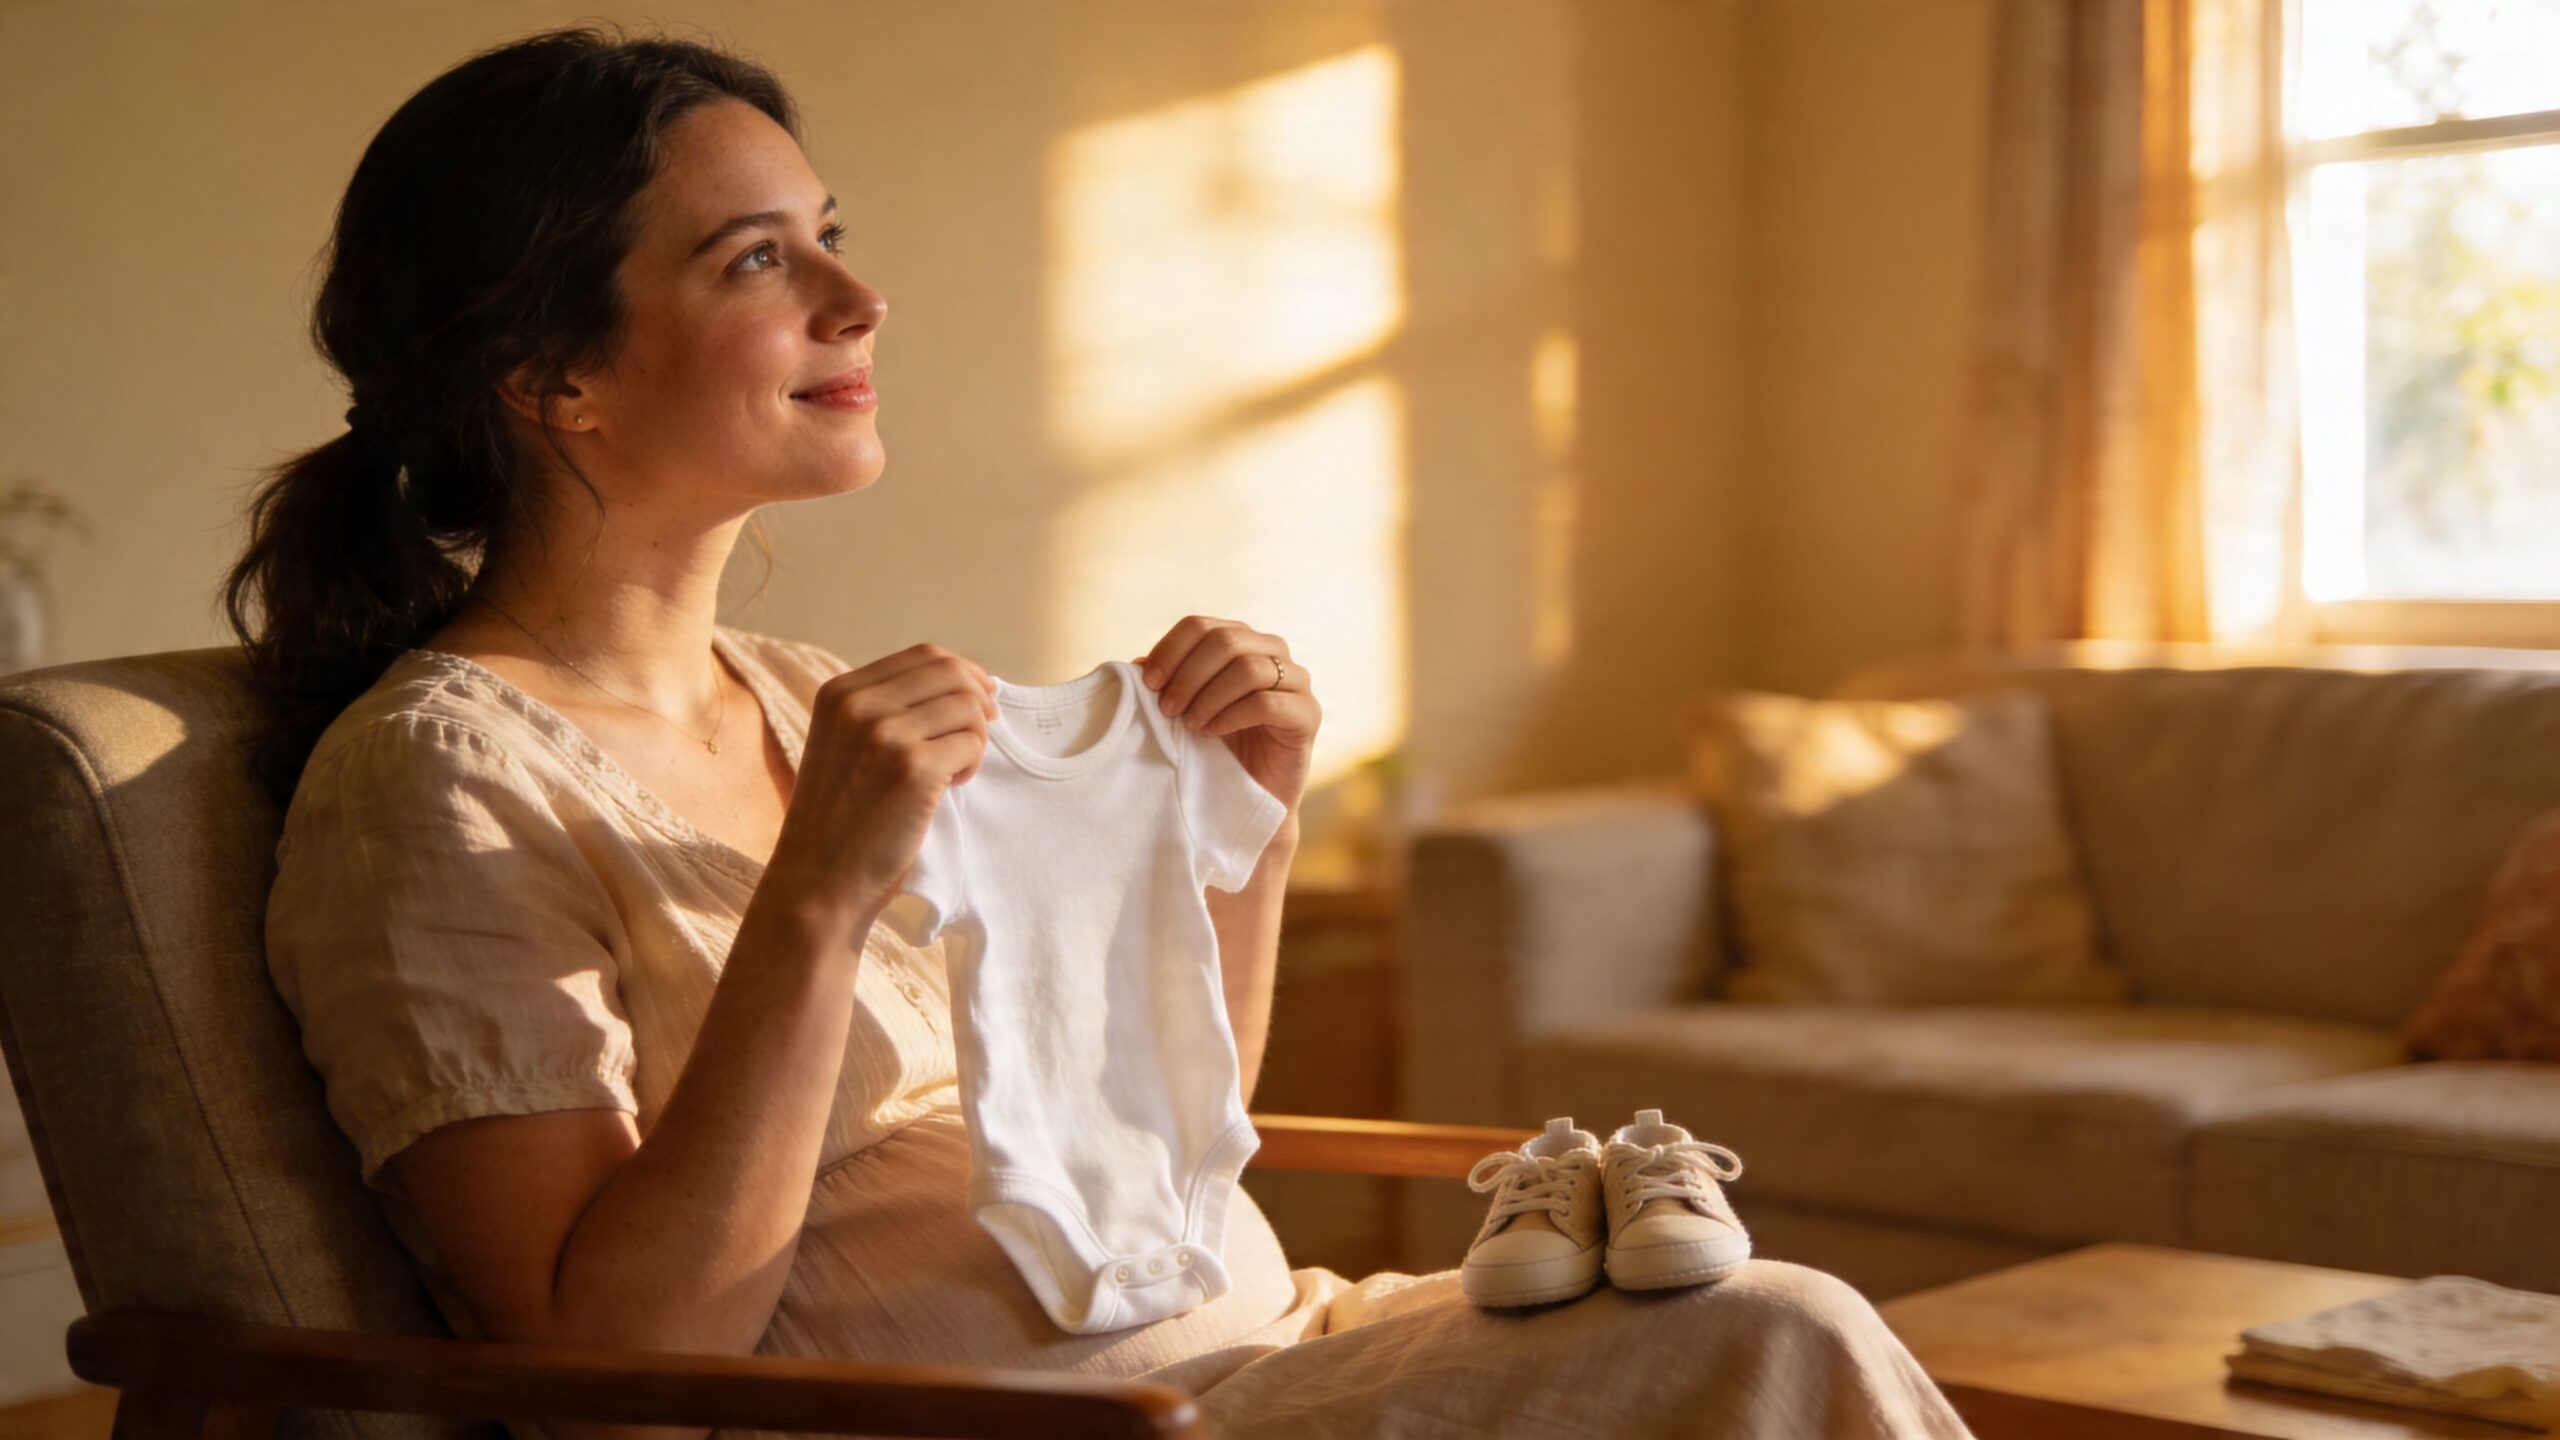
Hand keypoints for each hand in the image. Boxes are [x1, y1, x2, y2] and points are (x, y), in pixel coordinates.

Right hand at [768, 644, 995, 928]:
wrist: (819, 882)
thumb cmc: (841, 819)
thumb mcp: (844, 745)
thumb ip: (884, 710)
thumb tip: (963, 681)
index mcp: (840, 692)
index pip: (923, 656)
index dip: (963, 674)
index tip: (978, 701)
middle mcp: (859, 704)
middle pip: (951, 673)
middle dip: (978, 701)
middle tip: (979, 735)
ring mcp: (885, 733)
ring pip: (968, 707)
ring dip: (974, 739)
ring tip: (953, 772)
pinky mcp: (913, 768)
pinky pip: (972, 744)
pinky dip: (972, 765)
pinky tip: (949, 788)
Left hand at [1133, 617, 1317, 813]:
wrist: (1248, 796)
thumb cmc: (1214, 746)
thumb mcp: (1182, 708)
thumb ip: (1165, 683)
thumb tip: (1137, 663)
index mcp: (1240, 639)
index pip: (1200, 625)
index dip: (1170, 649)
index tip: (1148, 683)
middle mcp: (1272, 651)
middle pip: (1225, 639)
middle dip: (1188, 674)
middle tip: (1167, 708)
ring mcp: (1296, 680)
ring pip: (1249, 668)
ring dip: (1210, 696)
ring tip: (1191, 723)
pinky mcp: (1308, 713)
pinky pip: (1268, 702)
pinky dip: (1233, 715)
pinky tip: (1215, 731)